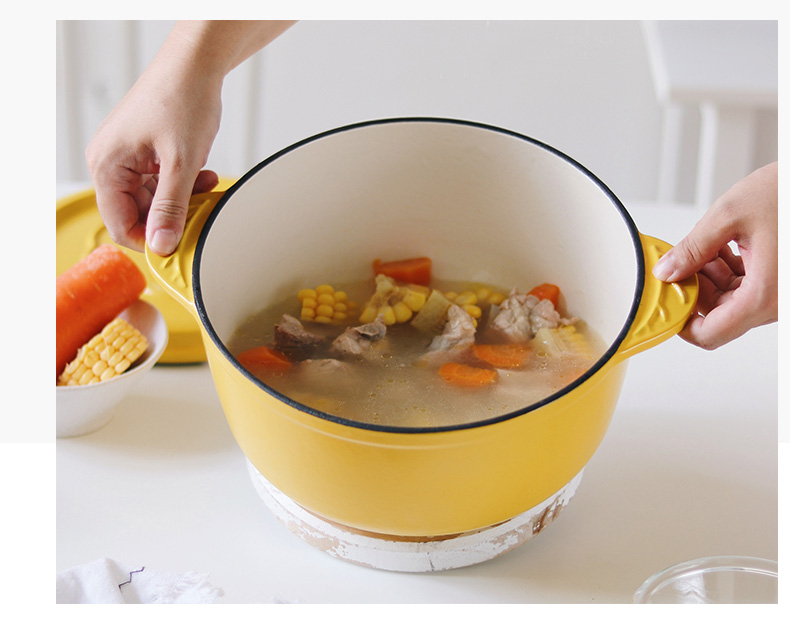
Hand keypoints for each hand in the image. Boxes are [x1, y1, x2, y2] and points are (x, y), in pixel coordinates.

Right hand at [86, 38, 222, 254]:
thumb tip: (161, 246)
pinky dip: (182, 185)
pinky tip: (204, 176)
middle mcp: (109, 163)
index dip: (150, 240)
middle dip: (170, 217)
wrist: (195, 65)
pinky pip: (159, 183)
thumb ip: (171, 208)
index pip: (119, 225)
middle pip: (135, 214)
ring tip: (205, 185)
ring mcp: (126, 157)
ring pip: (151, 200)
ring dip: (180, 201)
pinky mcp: (143, 153)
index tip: (181, 244)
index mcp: (107, 167)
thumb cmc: (183, 103)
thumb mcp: (181, 163)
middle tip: (200, 211)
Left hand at [652, 162, 777, 349]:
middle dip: (696, 291)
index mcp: (764, 296)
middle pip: (720, 316)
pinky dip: (730, 272)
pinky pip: (750, 288)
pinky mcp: (784, 282)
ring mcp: (782, 294)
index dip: (681, 323)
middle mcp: (778, 303)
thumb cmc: (789, 192)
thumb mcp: (730, 215)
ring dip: (712, 279)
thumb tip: (667, 271)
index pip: (711, 334)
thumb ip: (692, 248)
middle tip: (680, 263)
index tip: (666, 303)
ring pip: (734, 301)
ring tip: (704, 248)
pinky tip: (721, 247)